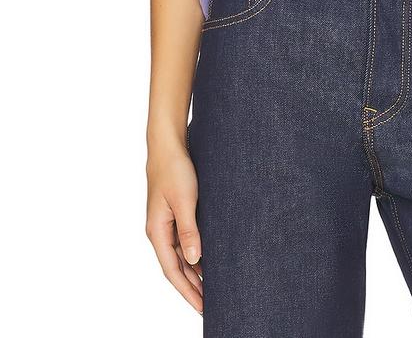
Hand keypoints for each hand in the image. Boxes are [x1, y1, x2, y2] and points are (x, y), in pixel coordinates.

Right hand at [145, 141, 202, 314]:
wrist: (168, 145)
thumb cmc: (174, 169)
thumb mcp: (184, 200)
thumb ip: (188, 230)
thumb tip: (194, 261)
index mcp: (157, 232)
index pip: (173, 271)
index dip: (188, 292)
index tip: (202, 308)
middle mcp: (160, 232)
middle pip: (176, 268)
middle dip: (192, 289)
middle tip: (212, 306)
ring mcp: (166, 224)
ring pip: (181, 257)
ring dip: (195, 274)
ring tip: (212, 290)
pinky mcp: (174, 214)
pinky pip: (184, 243)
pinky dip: (195, 255)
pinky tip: (207, 261)